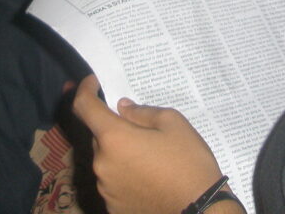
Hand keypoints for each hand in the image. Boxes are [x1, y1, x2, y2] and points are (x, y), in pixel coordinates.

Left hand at [73, 75, 224, 213]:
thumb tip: (122, 108)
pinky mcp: (113, 207)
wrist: (200, 211)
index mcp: (114, 138)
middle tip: (141, 130)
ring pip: (106, 160)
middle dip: (114, 128)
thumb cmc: (189, 164)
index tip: (93, 83)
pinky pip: (113, 183)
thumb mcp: (173, 123)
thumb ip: (142, 112)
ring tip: (150, 158)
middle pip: (99, 136)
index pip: (84, 107)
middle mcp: (102, 164)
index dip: (85, 90)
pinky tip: (147, 178)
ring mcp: (105, 189)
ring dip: (119, 153)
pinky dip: (124, 175)